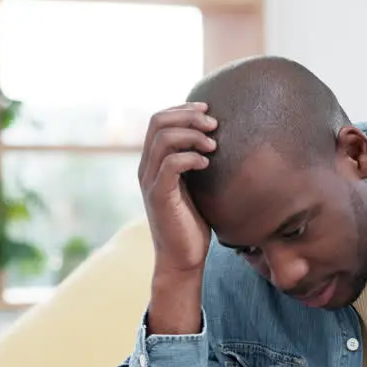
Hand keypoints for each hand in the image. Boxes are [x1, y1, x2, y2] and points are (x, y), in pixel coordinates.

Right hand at [138, 102, 216, 276]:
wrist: (183, 258)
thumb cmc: (193, 224)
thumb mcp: (197, 187)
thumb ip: (198, 163)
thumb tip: (220, 140)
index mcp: (153, 162)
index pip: (159, 120)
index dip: (183, 108)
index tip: (209, 110)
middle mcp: (146, 167)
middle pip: (158, 122)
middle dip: (188, 116)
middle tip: (214, 124)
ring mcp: (150, 181)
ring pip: (163, 139)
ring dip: (192, 135)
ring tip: (214, 145)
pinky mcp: (158, 196)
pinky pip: (170, 165)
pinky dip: (190, 157)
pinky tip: (207, 164)